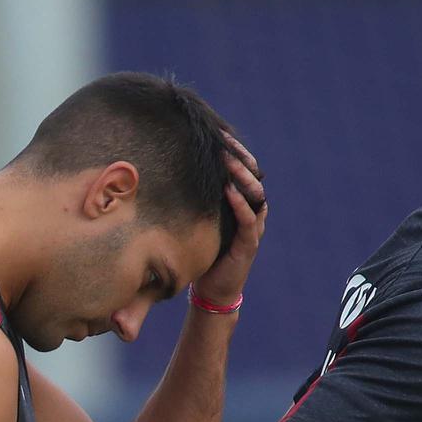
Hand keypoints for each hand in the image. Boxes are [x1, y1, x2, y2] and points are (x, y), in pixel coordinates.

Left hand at [191, 134, 267, 305]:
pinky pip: (249, 220)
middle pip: (254, 176)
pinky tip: (228, 191)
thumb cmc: (202, 250)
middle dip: (240, 158)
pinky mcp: (249, 244)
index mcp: (242, 202)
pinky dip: (240, 204)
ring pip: (256, 194)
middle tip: (223, 143)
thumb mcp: (197, 218)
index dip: (237, 151)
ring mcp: (253, 227)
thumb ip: (192, 198)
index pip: (246, 169)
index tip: (221, 133)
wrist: (213, 288)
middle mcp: (251, 211)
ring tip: (228, 161)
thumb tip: (165, 170)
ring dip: (242, 177)